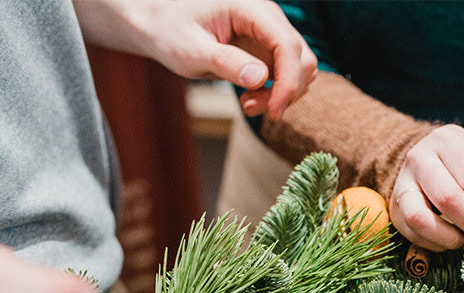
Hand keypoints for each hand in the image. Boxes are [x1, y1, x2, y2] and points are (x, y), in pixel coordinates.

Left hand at [73, 0, 316, 118]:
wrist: (161, 24)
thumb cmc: (170, 30)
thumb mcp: (191, 49)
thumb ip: (225, 62)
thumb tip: (260, 77)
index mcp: (250, 8)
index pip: (287, 45)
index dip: (288, 82)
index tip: (274, 111)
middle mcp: (268, 18)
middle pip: (303, 59)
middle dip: (285, 91)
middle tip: (251, 107)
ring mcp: (271, 33)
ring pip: (301, 70)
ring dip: (282, 95)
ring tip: (248, 104)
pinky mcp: (269, 49)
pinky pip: (288, 75)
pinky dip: (276, 93)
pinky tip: (251, 98)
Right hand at [389, 125, 463, 251]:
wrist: (428, 160)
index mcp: (449, 141)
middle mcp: (420, 158)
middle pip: (448, 199)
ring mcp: (402, 183)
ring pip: (421, 219)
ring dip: (452, 239)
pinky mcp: (395, 208)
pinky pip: (413, 234)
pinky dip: (438, 244)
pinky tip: (455, 240)